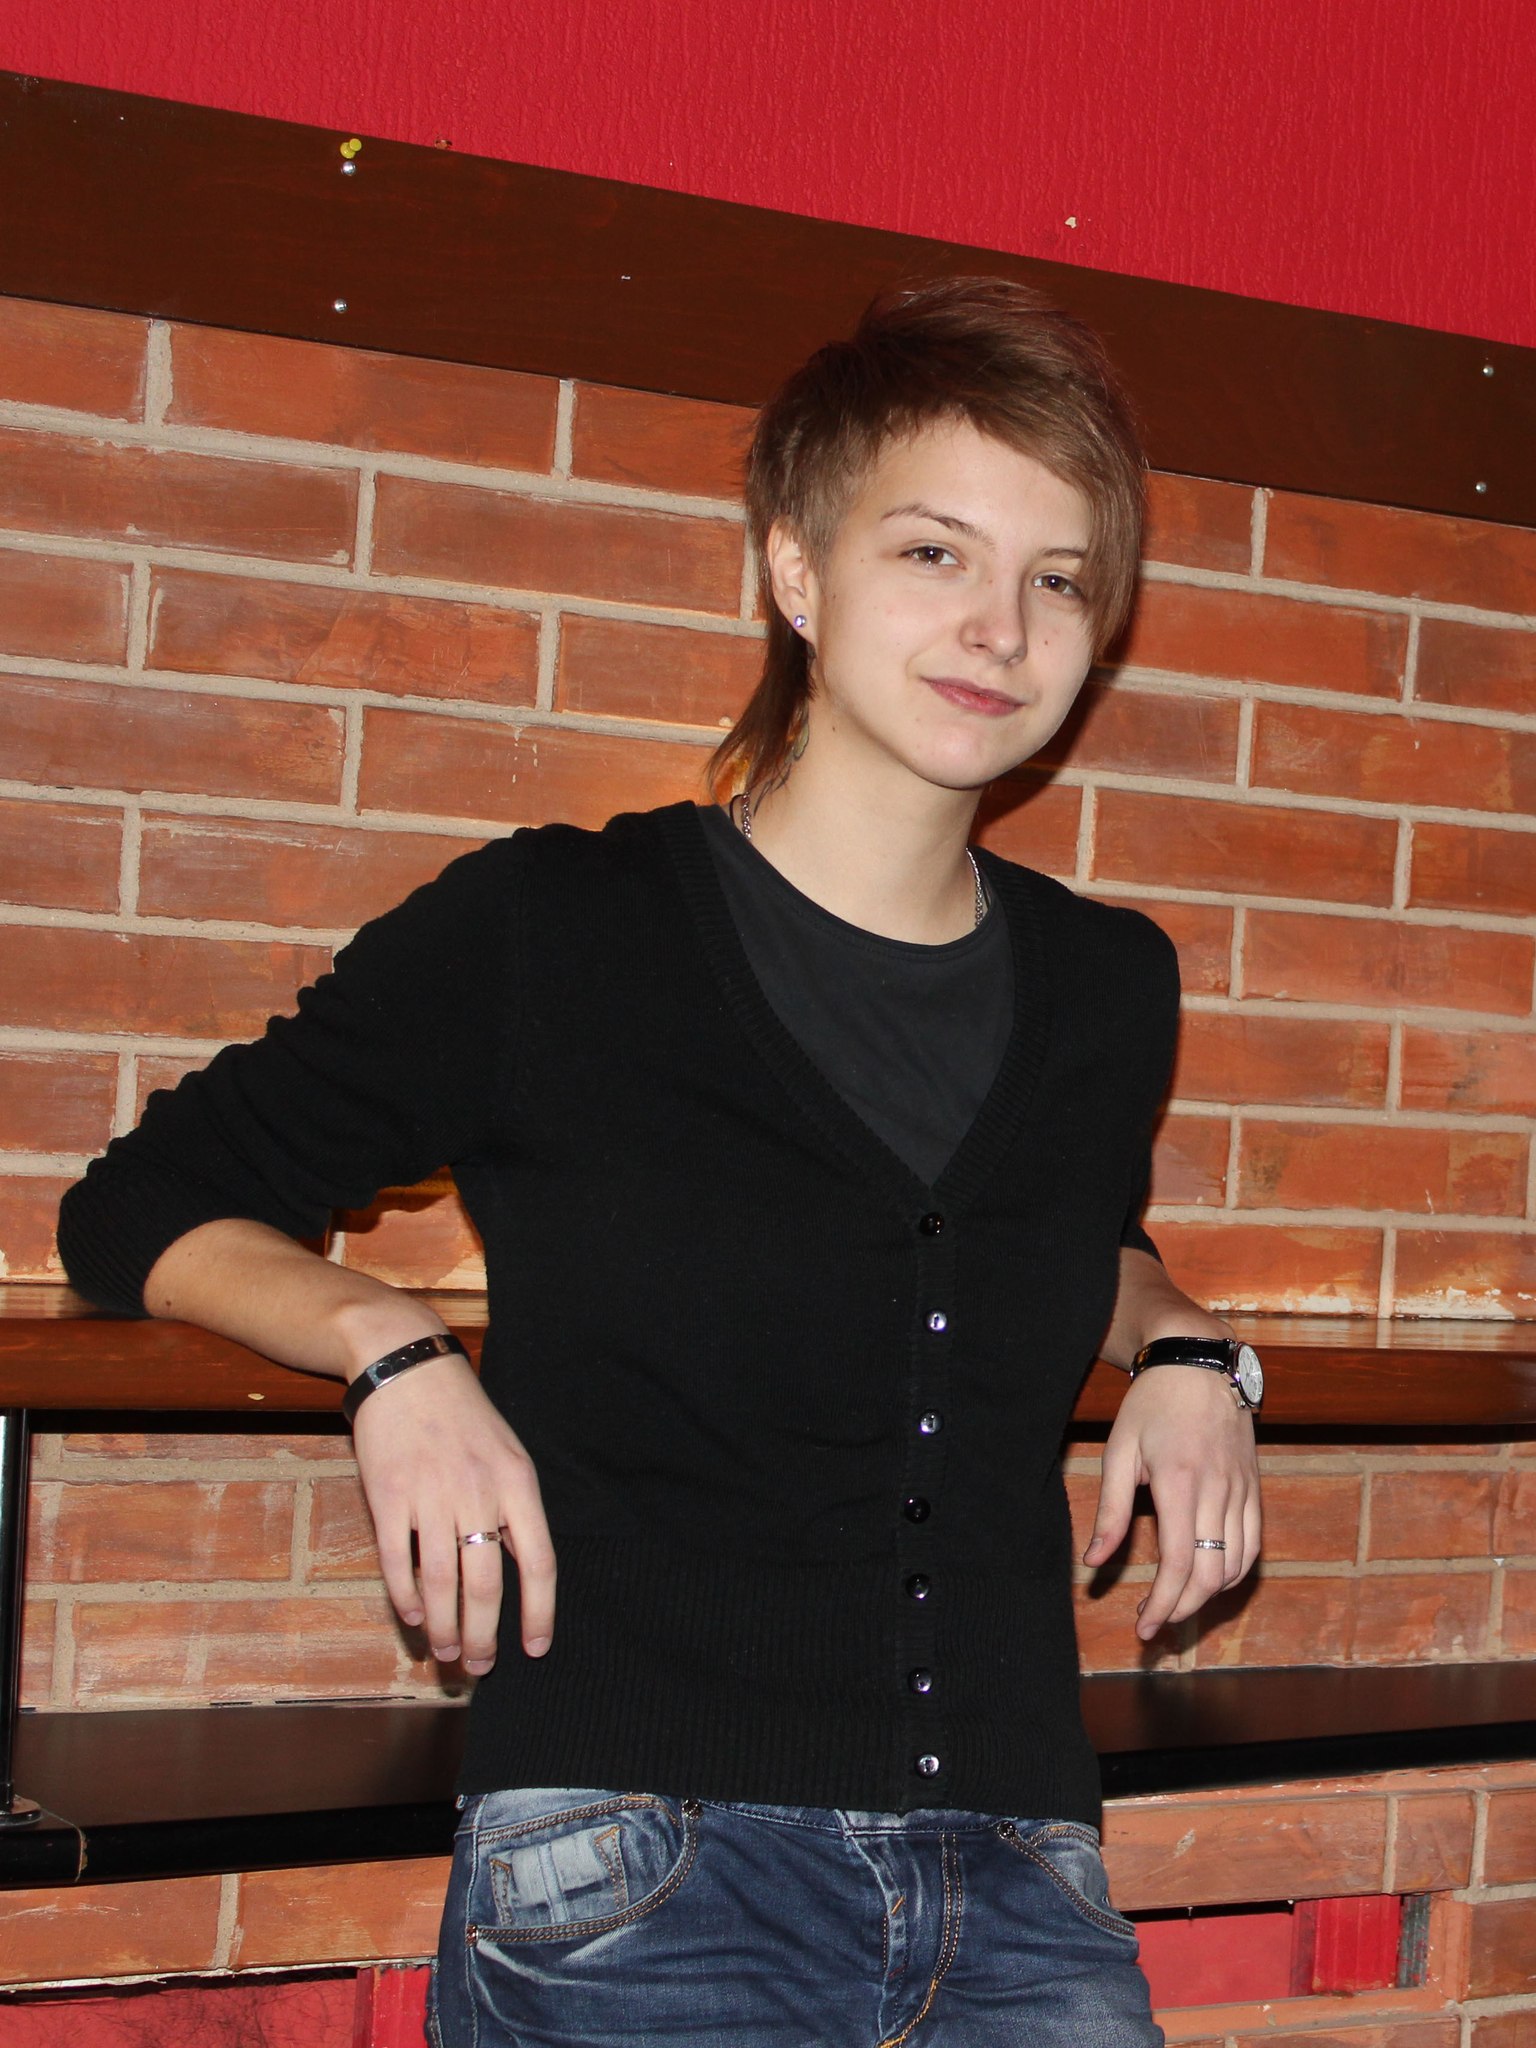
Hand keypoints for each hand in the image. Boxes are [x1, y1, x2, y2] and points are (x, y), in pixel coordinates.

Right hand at [351, 1354, 555, 1674]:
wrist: (408, 1369)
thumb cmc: (463, 1417)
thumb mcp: (507, 1453)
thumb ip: (514, 1509)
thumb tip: (522, 1571)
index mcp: (517, 1483)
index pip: (539, 1562)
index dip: (540, 1612)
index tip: (536, 1648)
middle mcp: (478, 1492)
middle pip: (486, 1584)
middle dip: (484, 1635)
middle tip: (479, 1666)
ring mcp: (431, 1495)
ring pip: (442, 1582)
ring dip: (445, 1626)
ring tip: (446, 1652)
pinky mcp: (388, 1496)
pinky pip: (399, 1561)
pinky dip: (406, 1597)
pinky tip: (414, 1617)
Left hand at [1083, 1365, 1260, 1640]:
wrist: (1198, 1363)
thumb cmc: (1152, 1404)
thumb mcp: (1119, 1451)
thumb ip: (1109, 1511)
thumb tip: (1093, 1563)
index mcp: (1180, 1483)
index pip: (1179, 1563)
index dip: (1163, 1604)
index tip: (1144, 1627)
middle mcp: (1218, 1491)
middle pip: (1211, 1575)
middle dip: (1182, 1609)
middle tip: (1154, 1621)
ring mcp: (1242, 1491)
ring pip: (1236, 1565)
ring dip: (1207, 1595)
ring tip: (1175, 1602)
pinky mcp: (1254, 1488)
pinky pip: (1253, 1544)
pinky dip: (1235, 1572)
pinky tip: (1211, 1578)